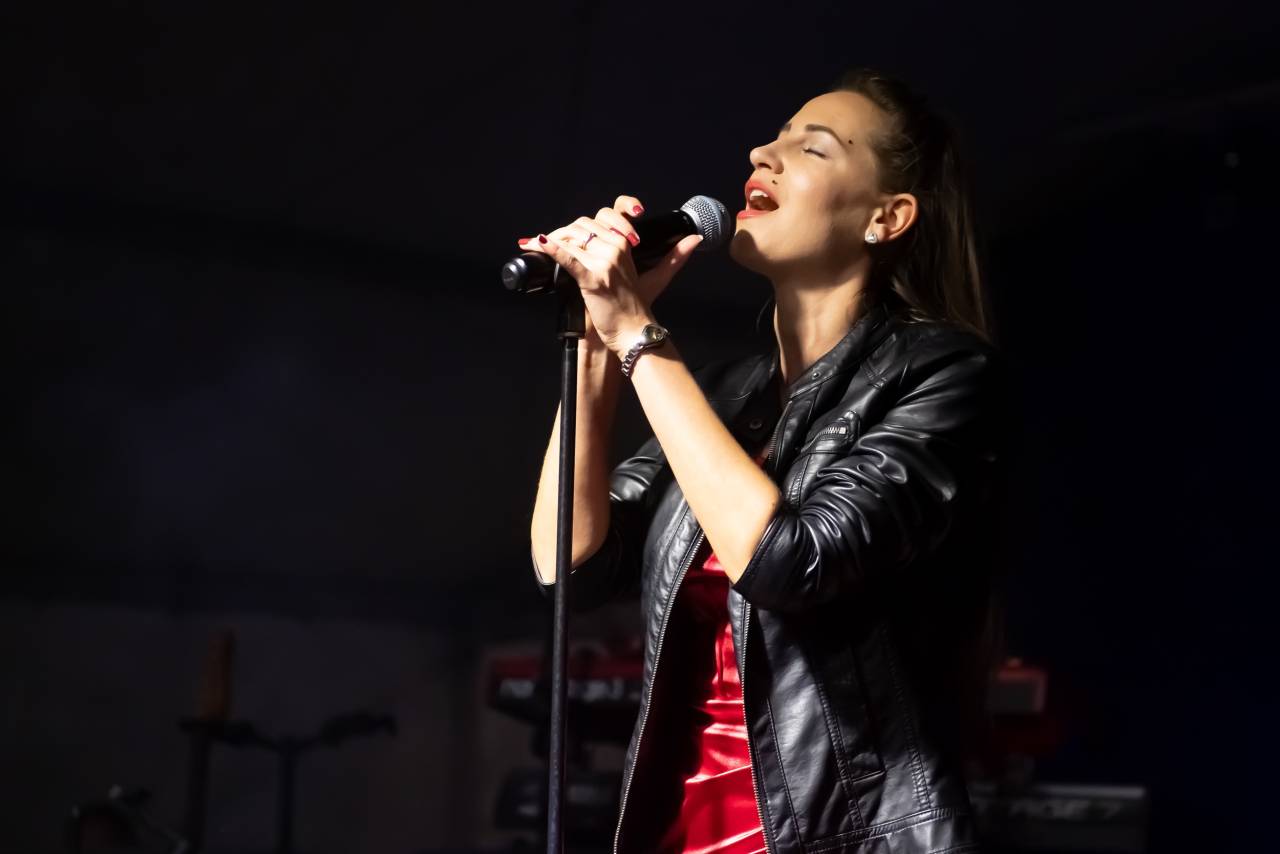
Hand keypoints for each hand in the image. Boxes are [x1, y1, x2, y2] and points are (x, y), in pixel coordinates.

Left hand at [515, 194, 702, 355]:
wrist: (633, 333)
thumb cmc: (637, 307)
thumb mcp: (658, 277)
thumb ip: (676, 257)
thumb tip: (695, 239)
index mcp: (628, 244)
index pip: (605, 215)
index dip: (588, 219)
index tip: (574, 231)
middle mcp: (616, 248)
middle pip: (582, 225)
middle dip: (564, 232)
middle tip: (551, 243)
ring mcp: (603, 262)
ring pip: (572, 237)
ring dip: (553, 240)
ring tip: (538, 246)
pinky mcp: (590, 278)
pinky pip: (567, 257)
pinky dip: (551, 249)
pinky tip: (537, 243)